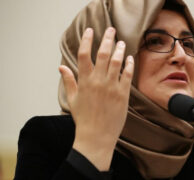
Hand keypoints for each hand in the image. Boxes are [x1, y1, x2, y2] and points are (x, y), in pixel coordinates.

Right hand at [59, 27, 133, 170]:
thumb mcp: (72, 99)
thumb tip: (61, 67)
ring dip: (119, 49)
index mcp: (84, 82)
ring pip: (116, 62)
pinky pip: (127, 75)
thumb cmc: (83, 118)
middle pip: (102, 54)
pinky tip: (129, 58)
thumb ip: (69, 81)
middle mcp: (98, 82)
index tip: (90, 30)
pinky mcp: (123, 95)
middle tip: (111, 30)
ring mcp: (111, 88)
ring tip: (121, 42)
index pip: (83, 55)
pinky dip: (129, 65)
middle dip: (107, 39)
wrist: (96, 136)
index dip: (86, 40)